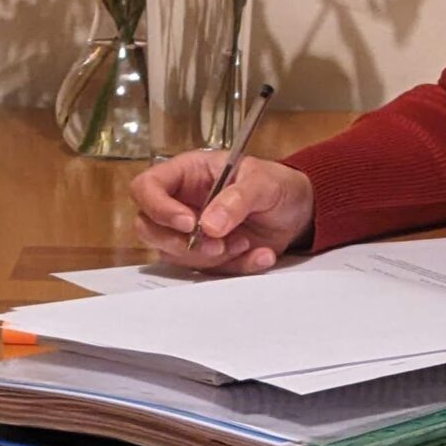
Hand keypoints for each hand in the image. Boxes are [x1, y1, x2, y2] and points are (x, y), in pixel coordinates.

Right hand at [129, 152, 314, 274]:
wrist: (299, 212)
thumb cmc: (276, 184)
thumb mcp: (262, 182)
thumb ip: (236, 198)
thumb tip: (208, 225)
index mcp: (187, 173)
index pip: (146, 187)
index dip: (158, 207)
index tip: (189, 223)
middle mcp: (181, 202)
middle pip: (148, 228)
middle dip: (180, 243)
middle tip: (218, 244)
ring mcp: (190, 232)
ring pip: (174, 255)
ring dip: (212, 257)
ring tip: (247, 241)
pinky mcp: (205, 256)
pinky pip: (205, 272)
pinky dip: (234, 268)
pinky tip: (259, 254)